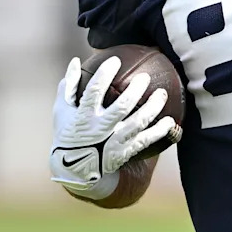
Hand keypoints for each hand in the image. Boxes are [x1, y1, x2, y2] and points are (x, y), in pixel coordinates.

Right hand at [49, 56, 175, 193]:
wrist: (74, 171)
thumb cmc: (68, 134)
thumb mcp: (61, 111)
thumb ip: (68, 86)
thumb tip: (75, 61)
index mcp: (83, 116)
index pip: (93, 91)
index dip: (104, 75)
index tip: (115, 60)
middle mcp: (100, 129)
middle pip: (122, 107)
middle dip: (135, 90)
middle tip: (145, 77)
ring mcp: (113, 142)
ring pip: (137, 123)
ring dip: (152, 108)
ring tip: (161, 94)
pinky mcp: (124, 153)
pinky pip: (145, 141)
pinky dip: (158, 131)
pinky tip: (170, 121)